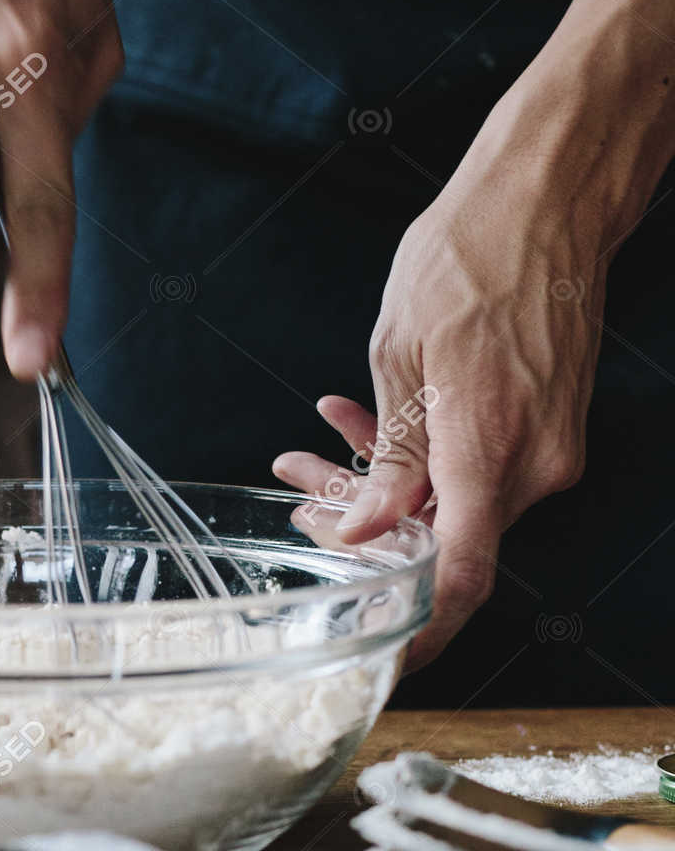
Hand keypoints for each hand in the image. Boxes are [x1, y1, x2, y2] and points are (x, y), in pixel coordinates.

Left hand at [273, 93, 605, 666]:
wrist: (553, 194)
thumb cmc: (473, 253)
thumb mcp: (400, 354)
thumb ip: (387, 458)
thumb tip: (365, 529)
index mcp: (490, 453)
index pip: (458, 578)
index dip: (418, 631)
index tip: (380, 656)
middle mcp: (533, 465)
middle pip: (437, 534)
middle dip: (359, 522)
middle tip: (296, 485)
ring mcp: (549, 448)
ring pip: (449, 497)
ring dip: (380, 480)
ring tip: (313, 441)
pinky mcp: (549, 428)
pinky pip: (475, 464)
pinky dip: (420, 452)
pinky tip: (366, 419)